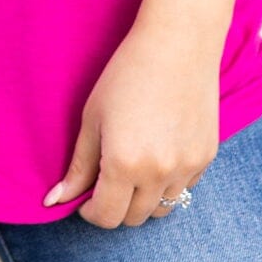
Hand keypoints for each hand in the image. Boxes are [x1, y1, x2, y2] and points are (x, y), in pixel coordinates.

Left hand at [42, 23, 219, 227]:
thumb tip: (55, 201)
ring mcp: (186, 168)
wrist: (178, 44)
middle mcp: (158, 174)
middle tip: (106, 179)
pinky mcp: (206, 158)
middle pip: (133, 217)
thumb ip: (78, 165)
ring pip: (161, 209)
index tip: (84, 198)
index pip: (106, 216)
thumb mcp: (93, 117)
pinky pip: (184, 188)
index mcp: (124, 164)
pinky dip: (168, 183)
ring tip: (132, 168)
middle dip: (114, 205)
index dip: (90, 212)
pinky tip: (158, 152)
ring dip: (142, 199)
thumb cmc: (127, 74)